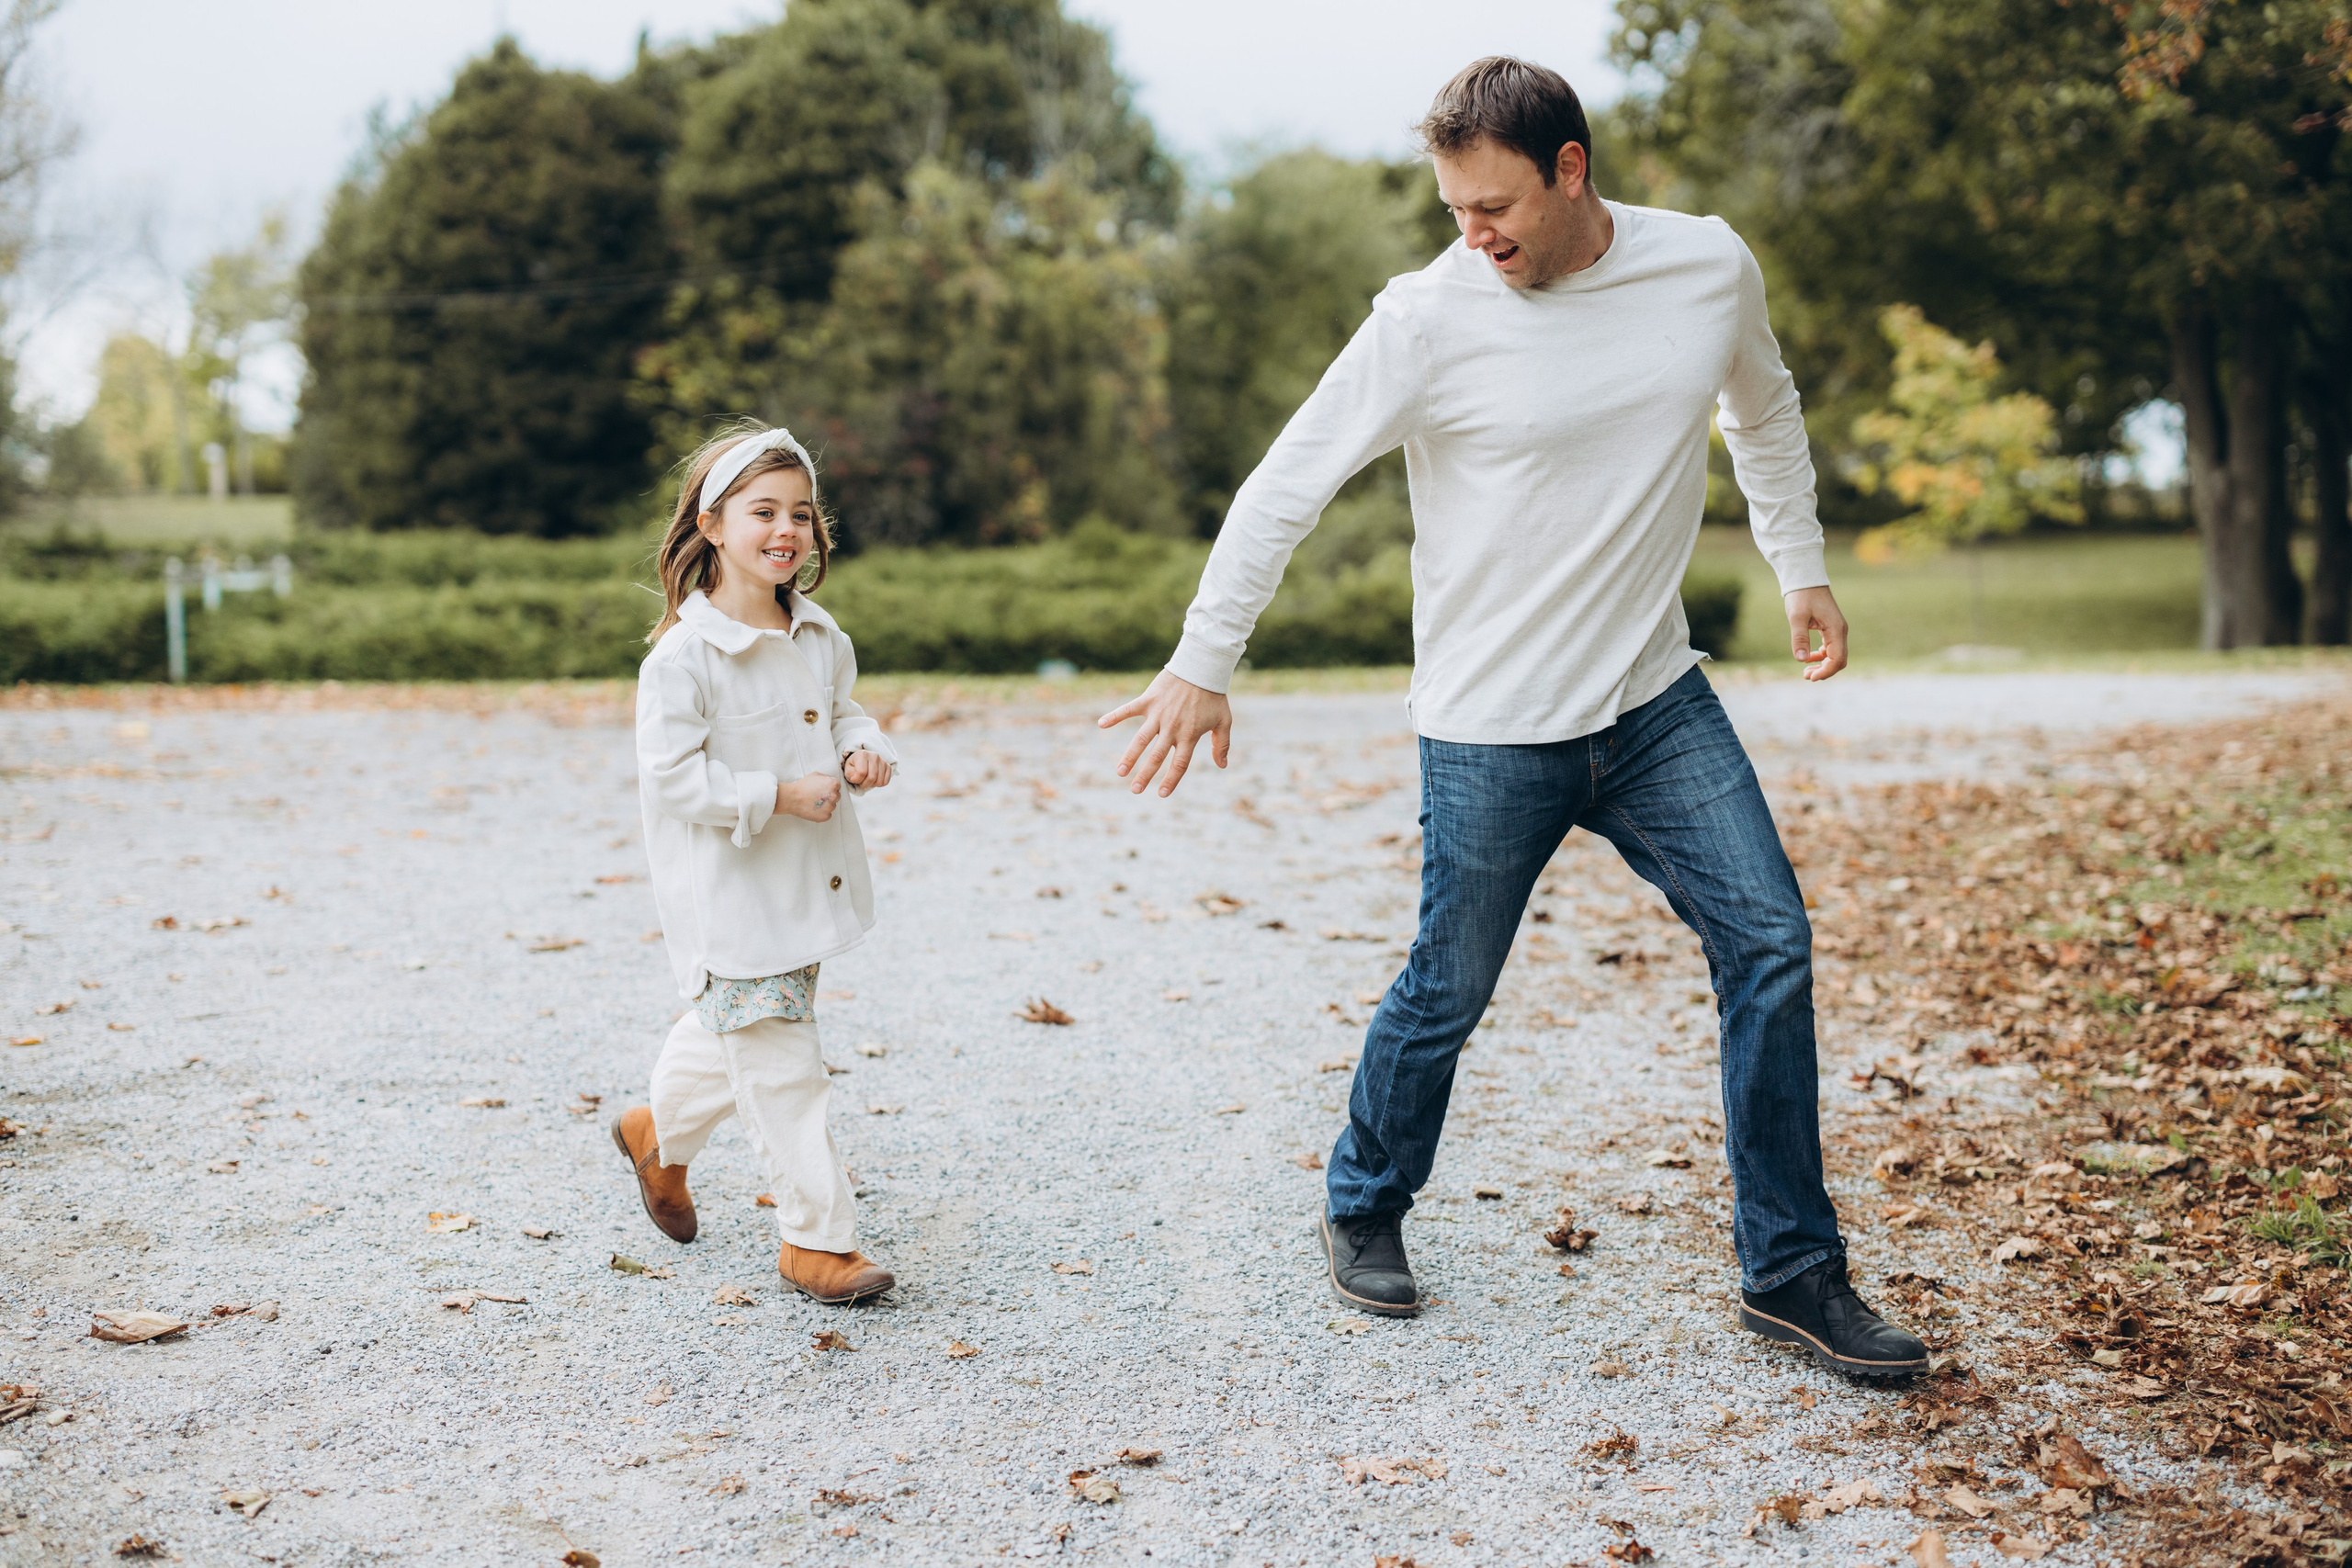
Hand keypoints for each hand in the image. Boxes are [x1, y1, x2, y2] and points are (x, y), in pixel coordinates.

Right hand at [776, 772, 840, 821]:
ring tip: (814, 802)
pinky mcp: (826, 816)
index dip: (829, 788)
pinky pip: (827, 815)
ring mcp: (831, 807)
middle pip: (836, 797)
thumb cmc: (803, 786)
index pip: (837, 787)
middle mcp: (834, 795)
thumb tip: (830, 781)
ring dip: (825, 805)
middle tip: (817, 797)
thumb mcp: (815, 775)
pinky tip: (814, 809)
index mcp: (833, 784)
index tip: (822, 790)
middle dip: (829, 797)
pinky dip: (822, 813)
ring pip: (831, 806)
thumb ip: (826, 777)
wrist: (793, 798)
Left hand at [843, 749, 892, 789]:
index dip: (857, 780)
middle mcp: (874, 755)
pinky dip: (878, 785)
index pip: (862, 772)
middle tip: (861, 782)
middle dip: (864, 784)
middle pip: (872, 777)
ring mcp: (882, 761)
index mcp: (862, 754)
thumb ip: (850, 774)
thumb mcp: (848, 769)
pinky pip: (885, 782)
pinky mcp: (888, 766)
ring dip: (871, 785)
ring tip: (867, 780)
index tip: (854, 779)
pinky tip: (873, 780)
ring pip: (879, 781)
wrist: (861, 762)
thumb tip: (856, 778)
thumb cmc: (854, 766)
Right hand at [1097, 669, 1231, 797]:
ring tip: (1120, 771)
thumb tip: (1222, 765)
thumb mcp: (1224, 721)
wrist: (1201, 667)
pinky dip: (1115, 716)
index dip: (1171, 779)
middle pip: (1157, 756)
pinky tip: (1101, 724)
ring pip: (1141, 739)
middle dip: (1145, 775)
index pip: (1179, 763)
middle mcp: (1172, 727)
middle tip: (1135, 790)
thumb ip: (1222, 744)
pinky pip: (1129, 709)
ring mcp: (1158, 714)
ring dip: (1129, 756)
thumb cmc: (1213, 695)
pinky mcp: (1148, 700)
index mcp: (1189, 735)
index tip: (1162, 794)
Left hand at [1784, 586, 1848, 681]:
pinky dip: (1821, 656)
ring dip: (1822, 665)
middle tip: (1805, 676)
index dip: (1825, 672)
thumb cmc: (1801, 596)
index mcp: (1836, 629)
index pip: (1837, 659)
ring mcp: (1837, 629)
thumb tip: (1801, 659)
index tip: (1809, 677)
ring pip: (1835, 655)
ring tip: (1805, 671)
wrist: (1805, 578)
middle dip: (1824, 671)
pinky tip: (1808, 658)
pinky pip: (1831, 647)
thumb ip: (1800, 638)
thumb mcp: (1797, 617)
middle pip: (1839, 660)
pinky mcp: (1831, 627)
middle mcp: (1840, 631)